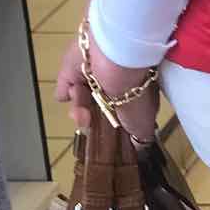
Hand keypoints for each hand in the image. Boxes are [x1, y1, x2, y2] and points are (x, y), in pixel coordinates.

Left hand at [56, 18, 159, 144]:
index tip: (105, 137)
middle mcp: (111, 83)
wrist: (119, 59)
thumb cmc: (135, 92)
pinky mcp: (71, 68)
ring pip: (81, 100)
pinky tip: (73, 92)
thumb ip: (140, 138)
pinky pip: (64, 87)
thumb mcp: (144, 122)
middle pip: (96, 108)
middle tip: (87, 121)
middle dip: (91, 120)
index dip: (110, 127)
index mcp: (130, 94)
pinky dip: (67, 93)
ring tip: (82, 107)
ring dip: (80, 107)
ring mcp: (90, 75)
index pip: (117, 113)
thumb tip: (138, 150)